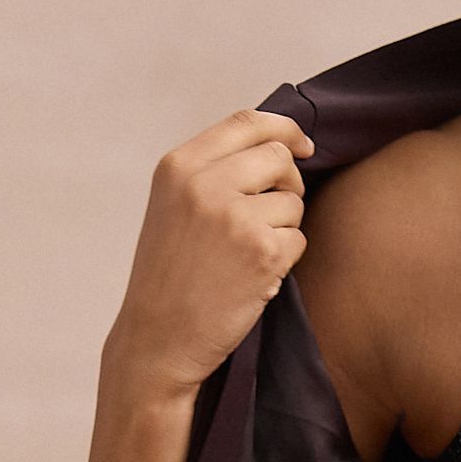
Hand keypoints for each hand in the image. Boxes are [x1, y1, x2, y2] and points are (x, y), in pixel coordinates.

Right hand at [108, 107, 316, 395]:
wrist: (157, 338)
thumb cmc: (169, 277)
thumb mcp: (173, 207)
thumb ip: (213, 172)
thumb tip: (277, 148)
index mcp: (179, 166)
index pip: (247, 122)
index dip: (284, 128)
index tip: (303, 145)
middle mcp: (205, 183)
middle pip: (279, 157)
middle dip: (289, 183)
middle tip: (275, 214)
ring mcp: (234, 216)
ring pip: (293, 201)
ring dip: (284, 227)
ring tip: (248, 255)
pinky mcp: (261, 251)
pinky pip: (298, 239)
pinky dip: (285, 259)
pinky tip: (254, 276)